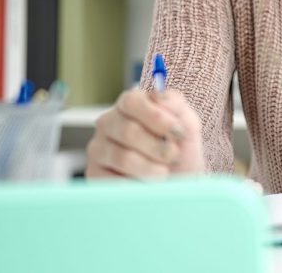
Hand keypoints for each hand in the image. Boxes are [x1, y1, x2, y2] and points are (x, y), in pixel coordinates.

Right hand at [85, 87, 205, 178]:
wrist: (179, 184)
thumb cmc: (180, 151)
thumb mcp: (187, 125)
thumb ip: (176, 105)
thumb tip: (159, 96)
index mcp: (129, 105)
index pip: (131, 101)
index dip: (156, 117)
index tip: (178, 132)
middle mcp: (108, 123)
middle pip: (128, 131)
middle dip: (158, 147)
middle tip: (174, 156)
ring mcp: (98, 149)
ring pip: (123, 158)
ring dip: (151, 169)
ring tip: (164, 173)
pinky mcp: (94, 175)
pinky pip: (114, 181)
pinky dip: (137, 185)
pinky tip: (145, 185)